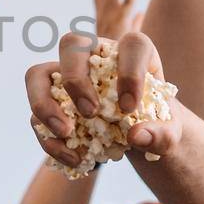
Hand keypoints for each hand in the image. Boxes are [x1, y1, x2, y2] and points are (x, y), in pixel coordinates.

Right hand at [25, 31, 180, 167]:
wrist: (137, 131)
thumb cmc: (154, 123)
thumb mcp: (168, 133)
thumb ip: (161, 135)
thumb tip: (136, 136)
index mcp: (133, 52)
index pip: (131, 45)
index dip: (130, 72)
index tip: (130, 107)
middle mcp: (94, 55)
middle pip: (71, 44)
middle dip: (76, 79)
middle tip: (90, 113)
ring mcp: (66, 76)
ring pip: (37, 75)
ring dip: (44, 104)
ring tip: (66, 133)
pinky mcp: (50, 101)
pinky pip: (35, 114)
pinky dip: (49, 139)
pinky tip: (72, 158)